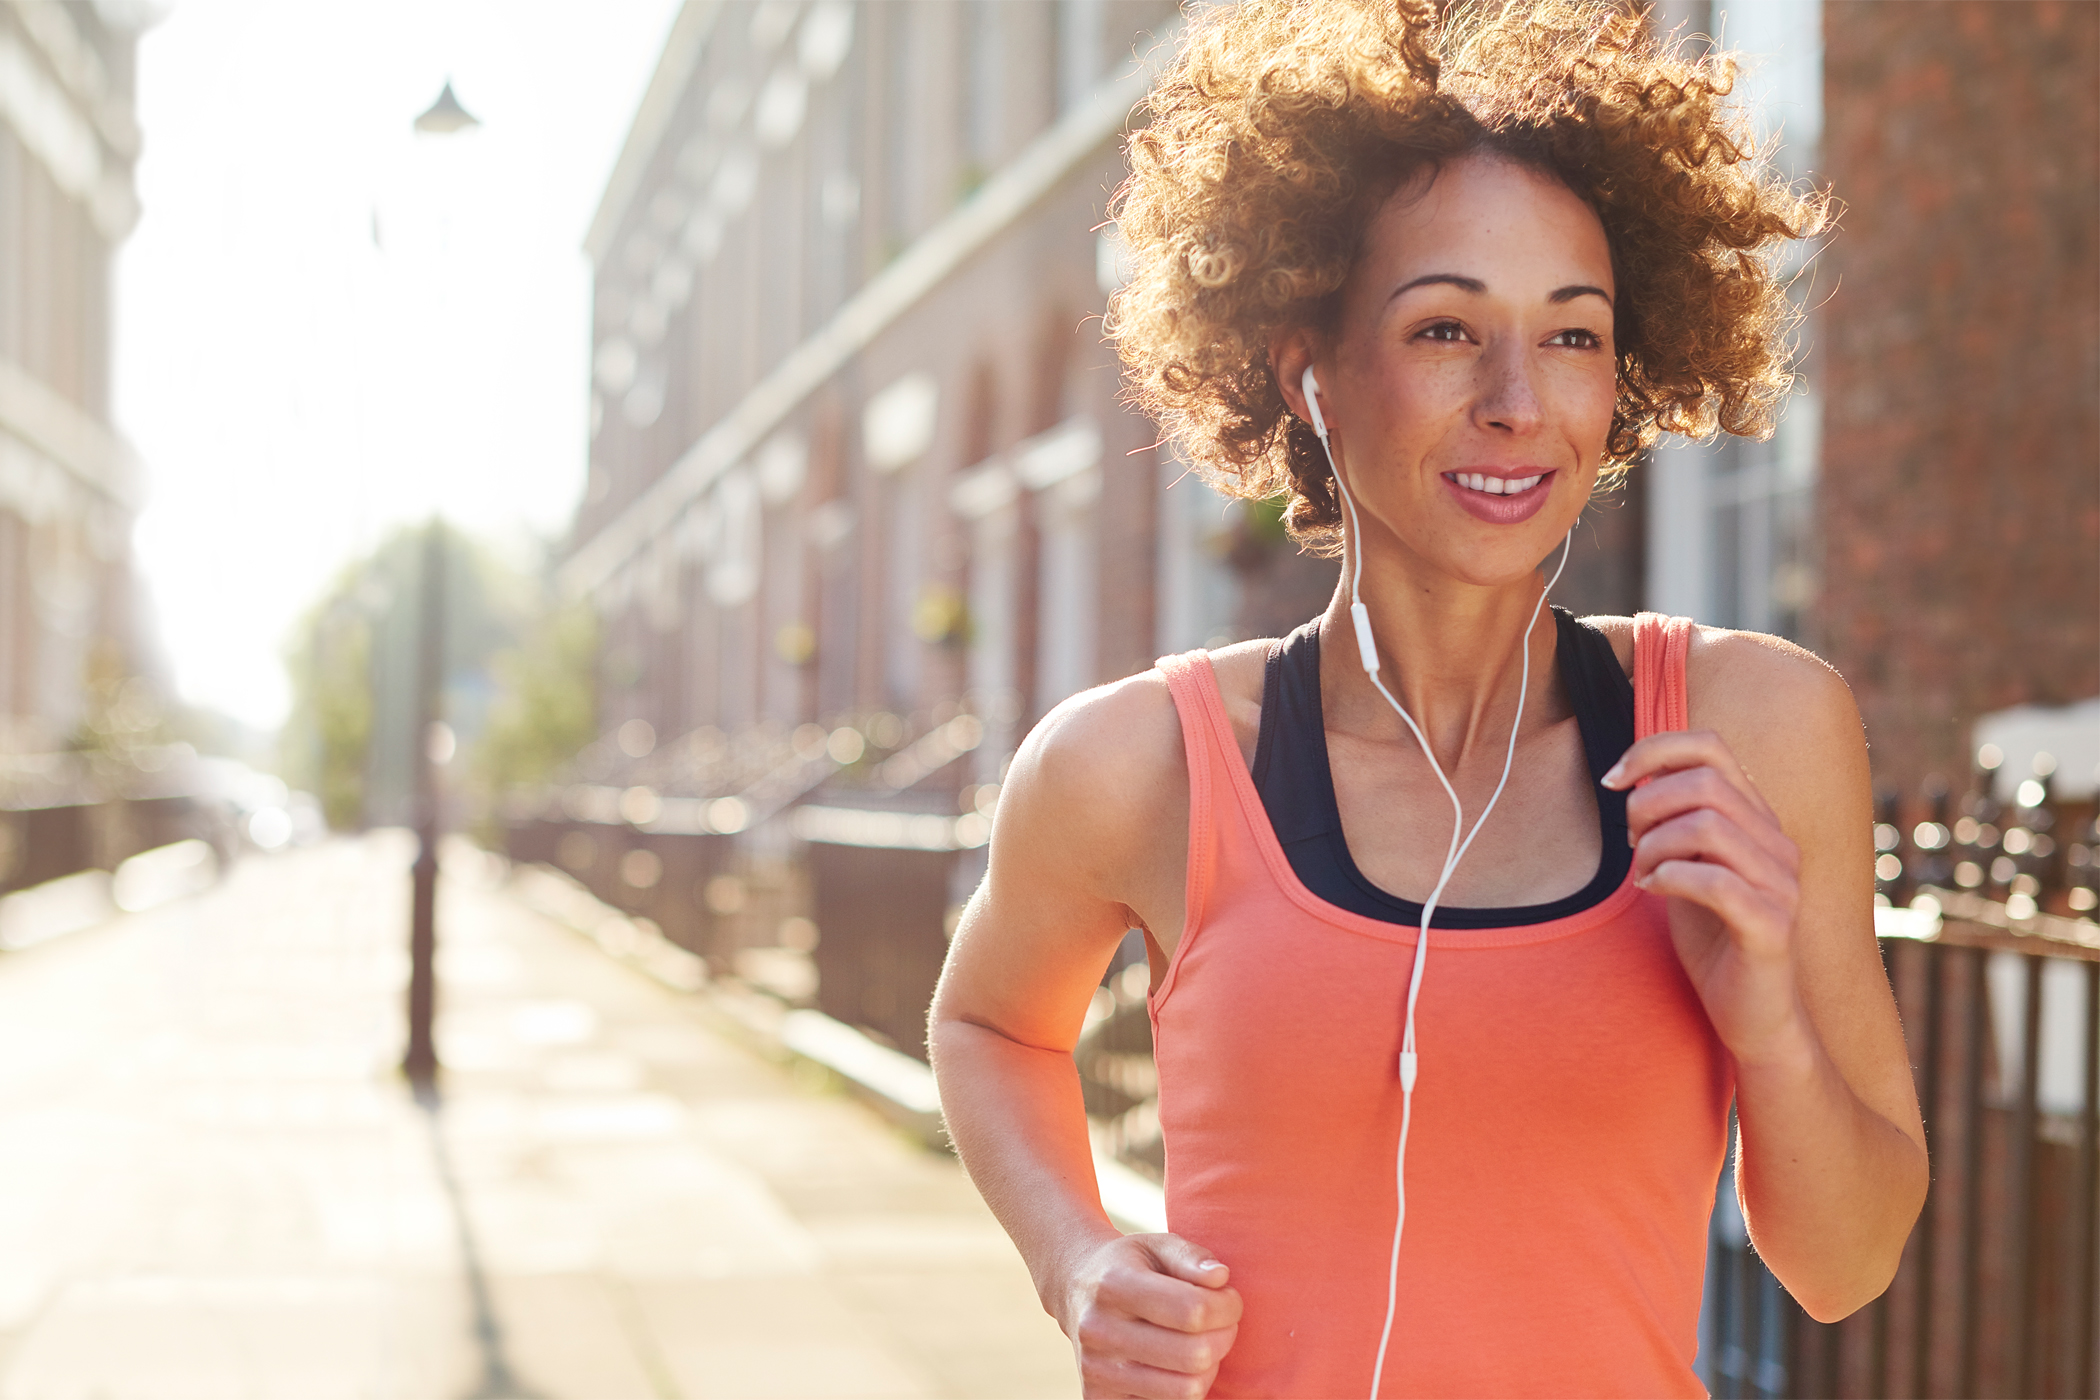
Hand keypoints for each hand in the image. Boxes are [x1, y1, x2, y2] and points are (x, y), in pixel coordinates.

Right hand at [1058, 1232, 1242, 1398]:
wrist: (1075, 1290)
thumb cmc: (1129, 1266)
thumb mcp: (1156, 1244)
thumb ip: (1191, 1256)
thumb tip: (1220, 1278)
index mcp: (1113, 1284)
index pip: (1193, 1310)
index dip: (1227, 1307)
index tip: (1230, 1299)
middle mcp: (1098, 1330)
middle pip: (1194, 1354)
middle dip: (1225, 1337)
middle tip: (1223, 1322)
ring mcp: (1096, 1370)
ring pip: (1187, 1389)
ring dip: (1210, 1366)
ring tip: (1202, 1341)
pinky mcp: (1098, 1398)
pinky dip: (1185, 1387)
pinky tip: (1178, 1362)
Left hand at [1605, 729, 1807, 1067]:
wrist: (1752, 1015)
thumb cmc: (1712, 940)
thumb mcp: (1684, 867)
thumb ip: (1670, 823)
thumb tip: (1630, 778)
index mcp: (1756, 820)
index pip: (1710, 746)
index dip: (1652, 750)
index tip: (1612, 781)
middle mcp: (1776, 843)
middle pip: (1704, 782)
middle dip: (1646, 805)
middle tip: (1629, 843)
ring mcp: (1781, 884)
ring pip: (1707, 826)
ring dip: (1655, 846)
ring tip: (1643, 874)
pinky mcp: (1772, 927)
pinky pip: (1717, 882)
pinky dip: (1671, 877)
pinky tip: (1655, 890)